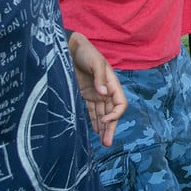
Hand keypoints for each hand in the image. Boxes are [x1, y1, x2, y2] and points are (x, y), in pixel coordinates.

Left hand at [67, 32, 127, 146]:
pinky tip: (95, 131)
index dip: (115, 114)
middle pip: (112, 113)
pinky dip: (94, 121)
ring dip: (103, 128)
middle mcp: (106, 90)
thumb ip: (100, 77)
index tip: (104, 120)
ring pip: (103, 114)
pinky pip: (92, 111)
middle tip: (107, 143)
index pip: (120, 104)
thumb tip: (104, 93)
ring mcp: (96, 93)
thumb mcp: (95, 62)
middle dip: (111, 127)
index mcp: (112, 83)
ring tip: (103, 142)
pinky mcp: (85, 94)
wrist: (70, 48)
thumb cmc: (85, 51)